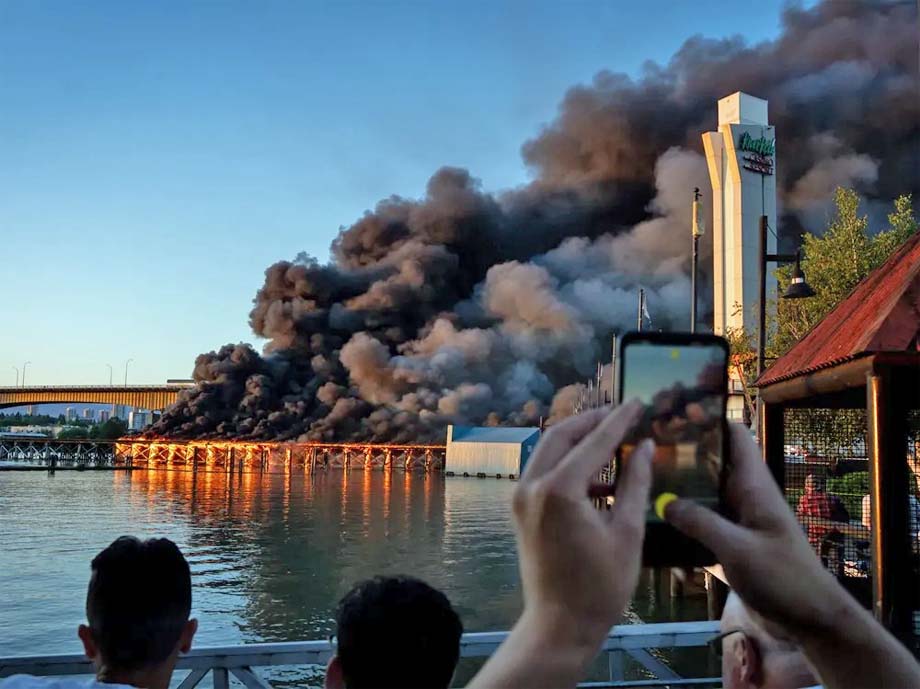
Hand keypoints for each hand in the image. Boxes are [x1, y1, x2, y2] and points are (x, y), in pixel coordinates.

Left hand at [512, 400, 655, 652]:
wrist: (559, 625)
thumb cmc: (600, 586)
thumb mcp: (627, 532)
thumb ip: (635, 483)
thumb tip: (646, 446)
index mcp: (559, 491)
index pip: (594, 442)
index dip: (619, 421)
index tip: (637, 403)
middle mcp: (532, 486)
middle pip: (561, 435)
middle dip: (592, 421)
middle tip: (621, 412)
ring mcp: (521, 497)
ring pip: (548, 450)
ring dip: (578, 439)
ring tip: (613, 435)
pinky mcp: (520, 508)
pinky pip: (544, 471)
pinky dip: (568, 463)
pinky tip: (599, 474)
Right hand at [665, 424, 919, 688]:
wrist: (810, 621)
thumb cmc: (784, 577)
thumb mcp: (739, 549)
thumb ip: (701, 523)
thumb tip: (663, 501)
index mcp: (753, 487)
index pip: (735, 437)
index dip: (709, 418)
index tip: (674, 408)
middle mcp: (742, 497)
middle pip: (710, 463)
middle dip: (681, 452)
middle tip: (641, 444)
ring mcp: (735, 521)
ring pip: (701, 495)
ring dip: (676, 489)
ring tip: (638, 479)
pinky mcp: (728, 545)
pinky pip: (699, 526)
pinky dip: (679, 524)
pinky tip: (651, 526)